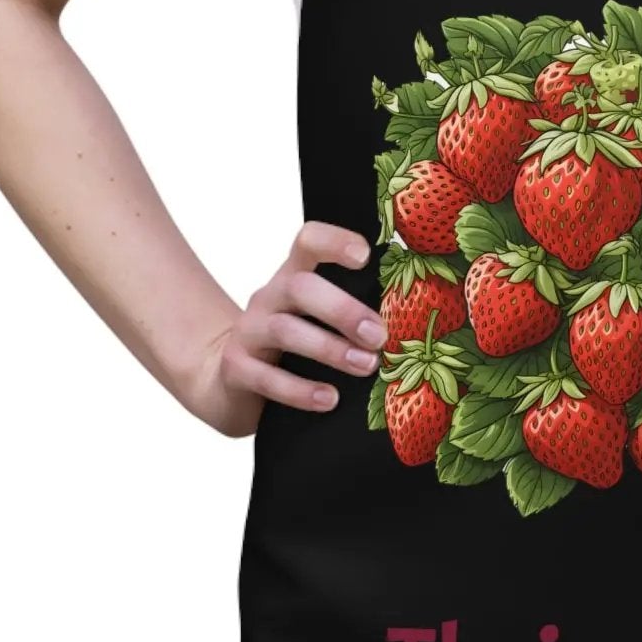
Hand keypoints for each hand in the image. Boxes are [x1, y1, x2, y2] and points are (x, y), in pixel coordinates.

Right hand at [187, 223, 383, 435]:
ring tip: (366, 367)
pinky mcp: (235, 369)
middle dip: (342, 310)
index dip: (334, 243)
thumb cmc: (290, 347)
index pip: (308, 242)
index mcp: (294, 277)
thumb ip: (350, 314)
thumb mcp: (314, 321)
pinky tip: (329, 399)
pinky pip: (267, 378)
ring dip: (331, 349)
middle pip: (300, 287)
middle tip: (378, 336)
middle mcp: (269, 298)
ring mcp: (248, 332)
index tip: (365, 256)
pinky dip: (301, 390)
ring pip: (286, 331)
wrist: (228, 380)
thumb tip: (413, 325)